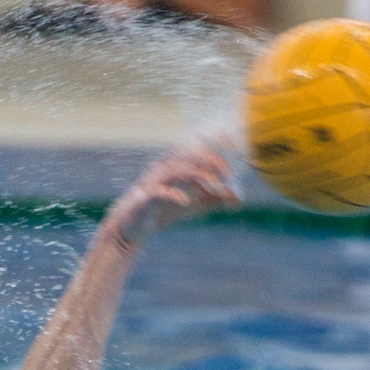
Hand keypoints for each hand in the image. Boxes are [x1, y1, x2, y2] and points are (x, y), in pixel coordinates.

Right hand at [102, 140, 240, 246]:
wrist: (131, 228)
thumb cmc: (162, 212)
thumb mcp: (192, 206)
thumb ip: (213, 199)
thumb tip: (238, 198)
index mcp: (175, 164)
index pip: (196, 145)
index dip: (213, 140)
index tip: (234, 145)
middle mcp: (164, 167)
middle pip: (189, 154)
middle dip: (212, 161)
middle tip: (228, 174)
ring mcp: (153, 181)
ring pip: (177, 170)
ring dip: (200, 177)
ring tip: (216, 188)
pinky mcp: (144, 198)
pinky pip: (159, 192)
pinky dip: (174, 195)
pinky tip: (185, 202)